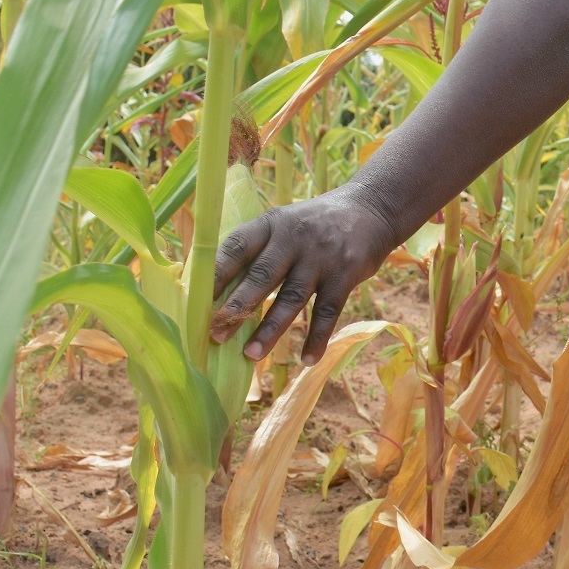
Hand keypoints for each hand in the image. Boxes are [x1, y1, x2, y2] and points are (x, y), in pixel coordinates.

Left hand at [211, 186, 396, 363]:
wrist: (372, 209)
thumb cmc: (316, 224)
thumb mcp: (285, 223)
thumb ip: (259, 249)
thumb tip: (216, 289)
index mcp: (271, 224)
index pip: (237, 247)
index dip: (216, 274)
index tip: (197, 301)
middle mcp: (294, 238)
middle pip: (261, 276)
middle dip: (238, 308)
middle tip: (217, 335)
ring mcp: (321, 257)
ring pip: (291, 298)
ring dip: (270, 329)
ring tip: (251, 355)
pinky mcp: (345, 274)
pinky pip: (328, 311)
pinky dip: (317, 338)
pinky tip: (306, 359)